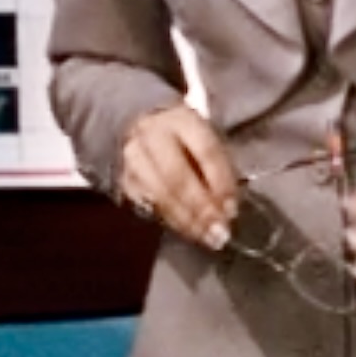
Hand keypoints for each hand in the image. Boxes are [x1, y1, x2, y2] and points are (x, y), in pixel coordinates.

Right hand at [119, 103, 238, 249]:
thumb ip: (216, 165)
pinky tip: (187, 232)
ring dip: (186, 221)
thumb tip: (228, 206)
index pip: (205, 151)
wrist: (135, 122)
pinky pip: (148, 205)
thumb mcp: (202, 135)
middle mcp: (153, 135)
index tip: (232, 208)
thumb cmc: (182, 133)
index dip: (221, 182)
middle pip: (177, 177)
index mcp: (182, 118)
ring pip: (160, 194)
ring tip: (206, 238)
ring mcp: (133, 157)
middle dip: (201, 208)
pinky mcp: (123, 178)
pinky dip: (170, 221)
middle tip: (219, 233)